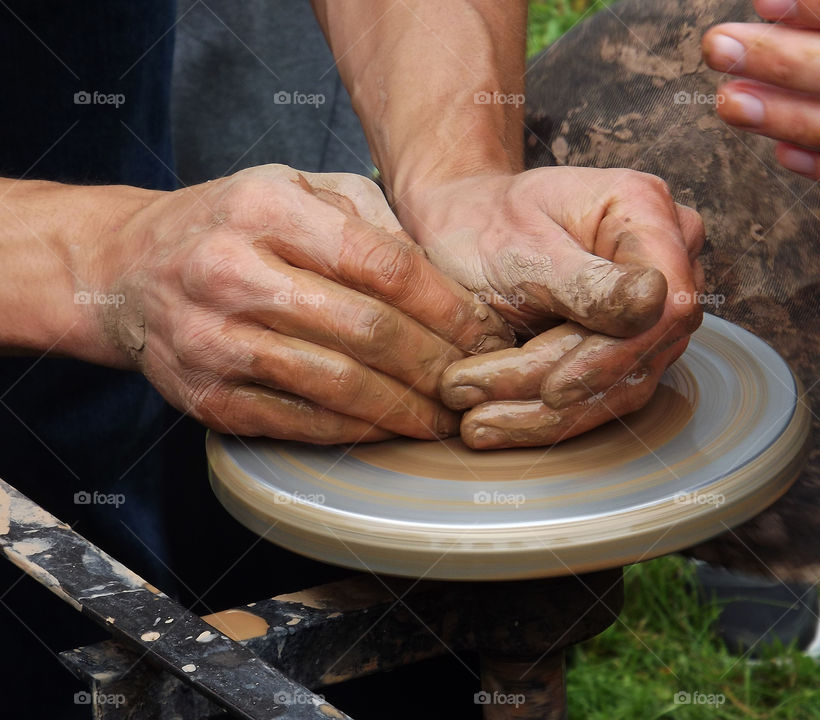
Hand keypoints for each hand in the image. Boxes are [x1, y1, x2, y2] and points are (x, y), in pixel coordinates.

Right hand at [98, 165, 512, 443]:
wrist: (126, 271)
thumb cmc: (229, 225)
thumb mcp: (295, 188)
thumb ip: (369, 219)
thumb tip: (445, 279)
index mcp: (269, 210)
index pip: (385, 265)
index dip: (450, 307)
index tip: (489, 333)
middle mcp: (236, 273)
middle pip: (368, 331)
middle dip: (438, 365)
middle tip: (477, 383)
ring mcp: (216, 341)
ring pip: (337, 386)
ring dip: (405, 409)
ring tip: (446, 417)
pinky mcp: (207, 397)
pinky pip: (300, 422)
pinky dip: (357, 431)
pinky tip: (392, 428)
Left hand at [397, 167, 704, 446]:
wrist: (459, 225)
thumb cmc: (485, 223)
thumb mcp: (522, 249)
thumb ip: (586, 281)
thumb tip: (656, 301)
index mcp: (645, 209)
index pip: (663, 304)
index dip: (613, 356)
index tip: (552, 389)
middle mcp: (666, 258)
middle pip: (639, 350)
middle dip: (557, 392)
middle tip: (474, 408)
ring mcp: (655, 307)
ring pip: (620, 384)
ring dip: (545, 416)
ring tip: (476, 425)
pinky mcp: (632, 345)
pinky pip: (601, 394)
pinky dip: (544, 417)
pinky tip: (494, 425)